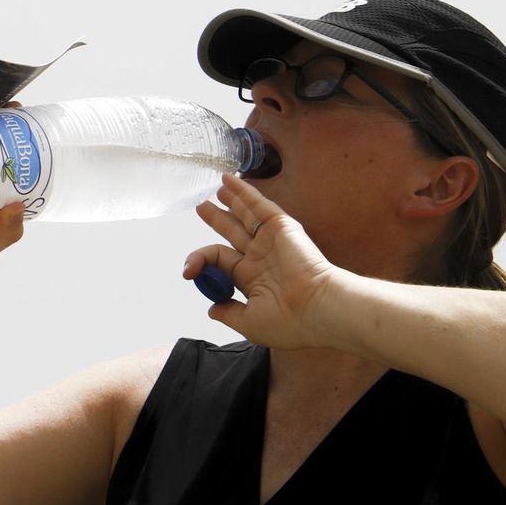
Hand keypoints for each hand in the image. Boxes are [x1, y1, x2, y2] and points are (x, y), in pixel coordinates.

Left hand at [182, 174, 342, 348]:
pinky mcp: (281, 228)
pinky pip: (259, 206)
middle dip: (217, 220)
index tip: (188, 271)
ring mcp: (271, 242)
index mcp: (253, 280)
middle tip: (203, 208)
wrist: (317, 309)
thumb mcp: (249, 323)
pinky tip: (229, 181)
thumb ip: (229, 313)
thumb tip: (212, 309)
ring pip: (245, 217)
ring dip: (231, 202)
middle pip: (232, 234)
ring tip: (217, 191)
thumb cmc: (290, 322)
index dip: (201, 261)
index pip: (221, 262)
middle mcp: (261, 259)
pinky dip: (244, 192)